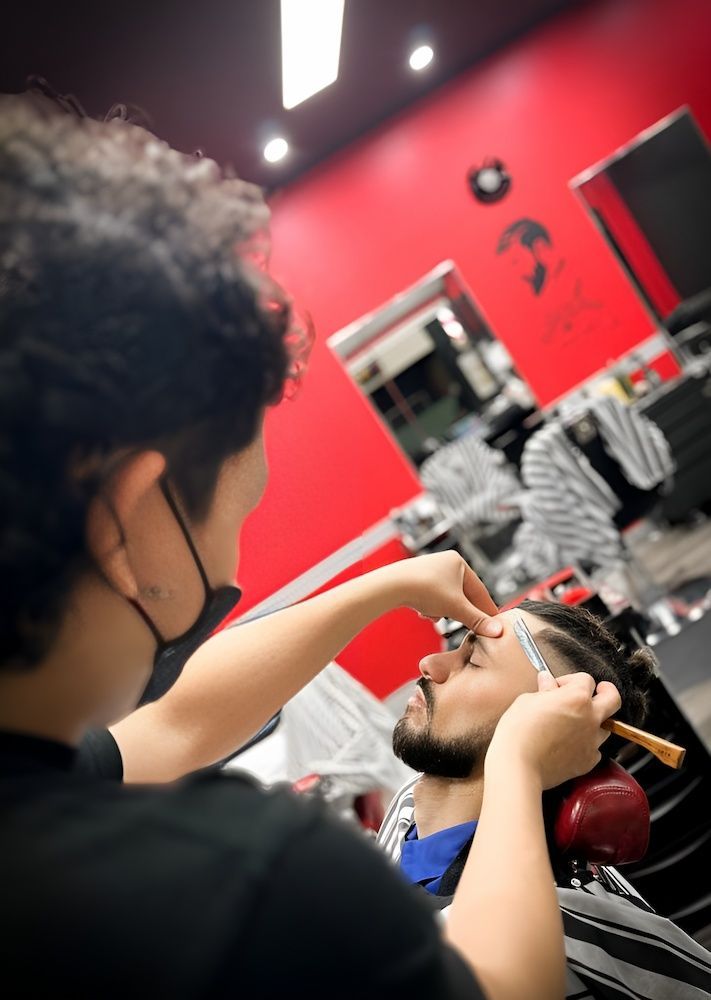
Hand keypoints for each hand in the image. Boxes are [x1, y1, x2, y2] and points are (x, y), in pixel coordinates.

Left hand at [385, 551, 501, 636]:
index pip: (479, 590)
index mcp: (458, 562)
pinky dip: (431, 607)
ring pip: (445, 597)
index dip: (487, 609)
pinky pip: (431, 598)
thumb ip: (477, 620)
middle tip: (468, 626)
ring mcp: (429, 570)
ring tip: (437, 616)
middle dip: (460, 611)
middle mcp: (444, 562)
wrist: (391, 586)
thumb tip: (497, 631)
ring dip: (443, 610)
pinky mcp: (416, 579)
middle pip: (462, 594)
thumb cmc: (424, 589)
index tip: (494, 623)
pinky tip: (424, 613)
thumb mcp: (456, 607)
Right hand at [486, 671, 621, 789]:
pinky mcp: (588, 761)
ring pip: (606, 727)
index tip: (557, 687)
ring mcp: (592, 741)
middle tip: (598, 691)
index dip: (570, 680)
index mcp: (577, 698)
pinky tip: (569, 744)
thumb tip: (548, 681)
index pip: (585, 679)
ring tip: (576, 723)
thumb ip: (544, 690)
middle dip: (606, 692)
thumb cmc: (518, 731)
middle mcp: (590, 718)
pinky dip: (586, 745)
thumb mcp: (527, 701)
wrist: (518, 766)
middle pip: (613, 699)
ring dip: (595, 721)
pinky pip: (594, 749)